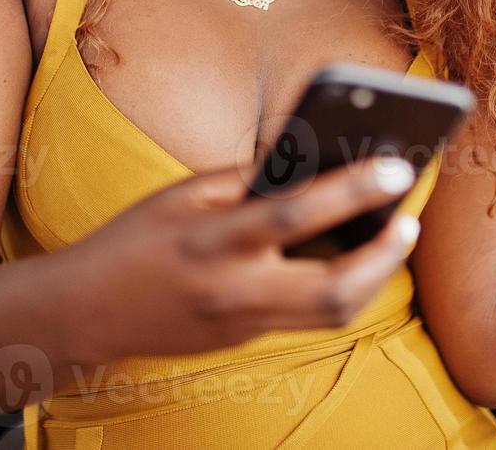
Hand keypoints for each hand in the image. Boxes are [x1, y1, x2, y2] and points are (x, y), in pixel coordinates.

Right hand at [54, 155, 422, 366]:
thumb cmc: (135, 239)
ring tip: (396, 239)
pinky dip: (339, 288)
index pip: (296, 214)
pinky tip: (357, 259)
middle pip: (333, 290)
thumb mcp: (183, 193)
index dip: (354, 190)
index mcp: (214, 241)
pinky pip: (306, 318)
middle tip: (410, 223)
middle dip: (384, 258)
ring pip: (331, 315)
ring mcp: (241, 325)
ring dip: (374, 278)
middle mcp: (233, 291)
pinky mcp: (244, 341)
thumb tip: (311, 154)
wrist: (85, 313)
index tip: (398, 168)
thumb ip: (248, 178)